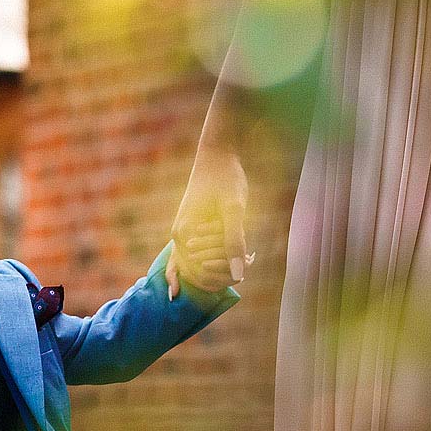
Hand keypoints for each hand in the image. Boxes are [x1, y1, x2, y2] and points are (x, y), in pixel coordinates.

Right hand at [167, 149, 249, 299]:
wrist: (217, 155)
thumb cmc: (226, 177)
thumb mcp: (234, 209)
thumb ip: (234, 240)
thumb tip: (238, 273)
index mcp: (184, 234)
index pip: (201, 275)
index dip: (226, 275)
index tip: (248, 260)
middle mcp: (180, 237)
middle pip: (200, 274)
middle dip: (226, 271)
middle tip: (250, 257)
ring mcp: (184, 234)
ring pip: (202, 266)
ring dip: (225, 265)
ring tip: (248, 254)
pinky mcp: (193, 229)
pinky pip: (201, 254)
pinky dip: (220, 258)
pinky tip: (239, 254)